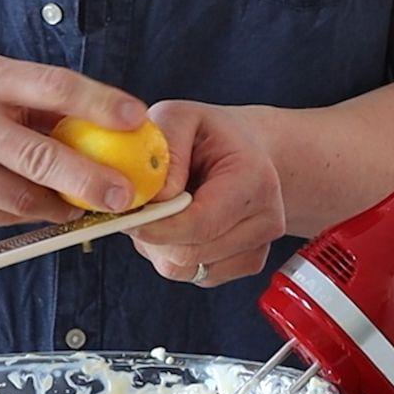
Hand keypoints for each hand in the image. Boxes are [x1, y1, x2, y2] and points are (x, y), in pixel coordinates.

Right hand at [0, 52, 145, 235]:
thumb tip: (106, 131)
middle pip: (43, 157)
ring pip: (25, 199)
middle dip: (92, 180)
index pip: (54, 87)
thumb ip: (32, 105)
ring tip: (72, 202)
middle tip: (123, 196)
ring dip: (56, 204)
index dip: (101, 105)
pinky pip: (0, 220)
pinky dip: (16, 215)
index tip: (137, 120)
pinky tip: (12, 202)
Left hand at [128, 101, 284, 286]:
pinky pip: (195, 275)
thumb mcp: (181, 117)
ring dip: (161, 247)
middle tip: (139, 211)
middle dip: (153, 238)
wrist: (248, 150)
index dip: (157, 227)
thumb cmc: (211, 134)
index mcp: (254, 180)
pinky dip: (175, 256)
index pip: (200, 224)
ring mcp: (258, 245)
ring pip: (187, 270)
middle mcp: (266, 218)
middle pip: (190, 254)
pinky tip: (180, 227)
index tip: (127, 218)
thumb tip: (154, 197)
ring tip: (164, 212)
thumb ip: (165, 148)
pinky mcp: (247, 263)